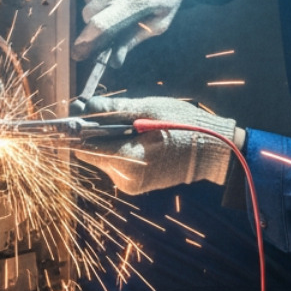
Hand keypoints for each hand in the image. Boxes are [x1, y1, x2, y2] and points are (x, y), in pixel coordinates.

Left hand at [72, 96, 241, 194]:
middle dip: (95, 131)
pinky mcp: (136, 184)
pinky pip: (117, 162)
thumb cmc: (184, 125)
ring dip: (110, 138)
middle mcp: (125, 179)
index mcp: (128, 161)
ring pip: (104, 156)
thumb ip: (110, 110)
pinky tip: (139, 137)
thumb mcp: (147, 110)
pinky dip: (121, 147)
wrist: (214, 150)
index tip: (75, 111)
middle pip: (92, 152)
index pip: (84, 147)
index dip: (75, 128)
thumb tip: (79, 107)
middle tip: (111, 111)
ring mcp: (131, 184)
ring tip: (133, 124)